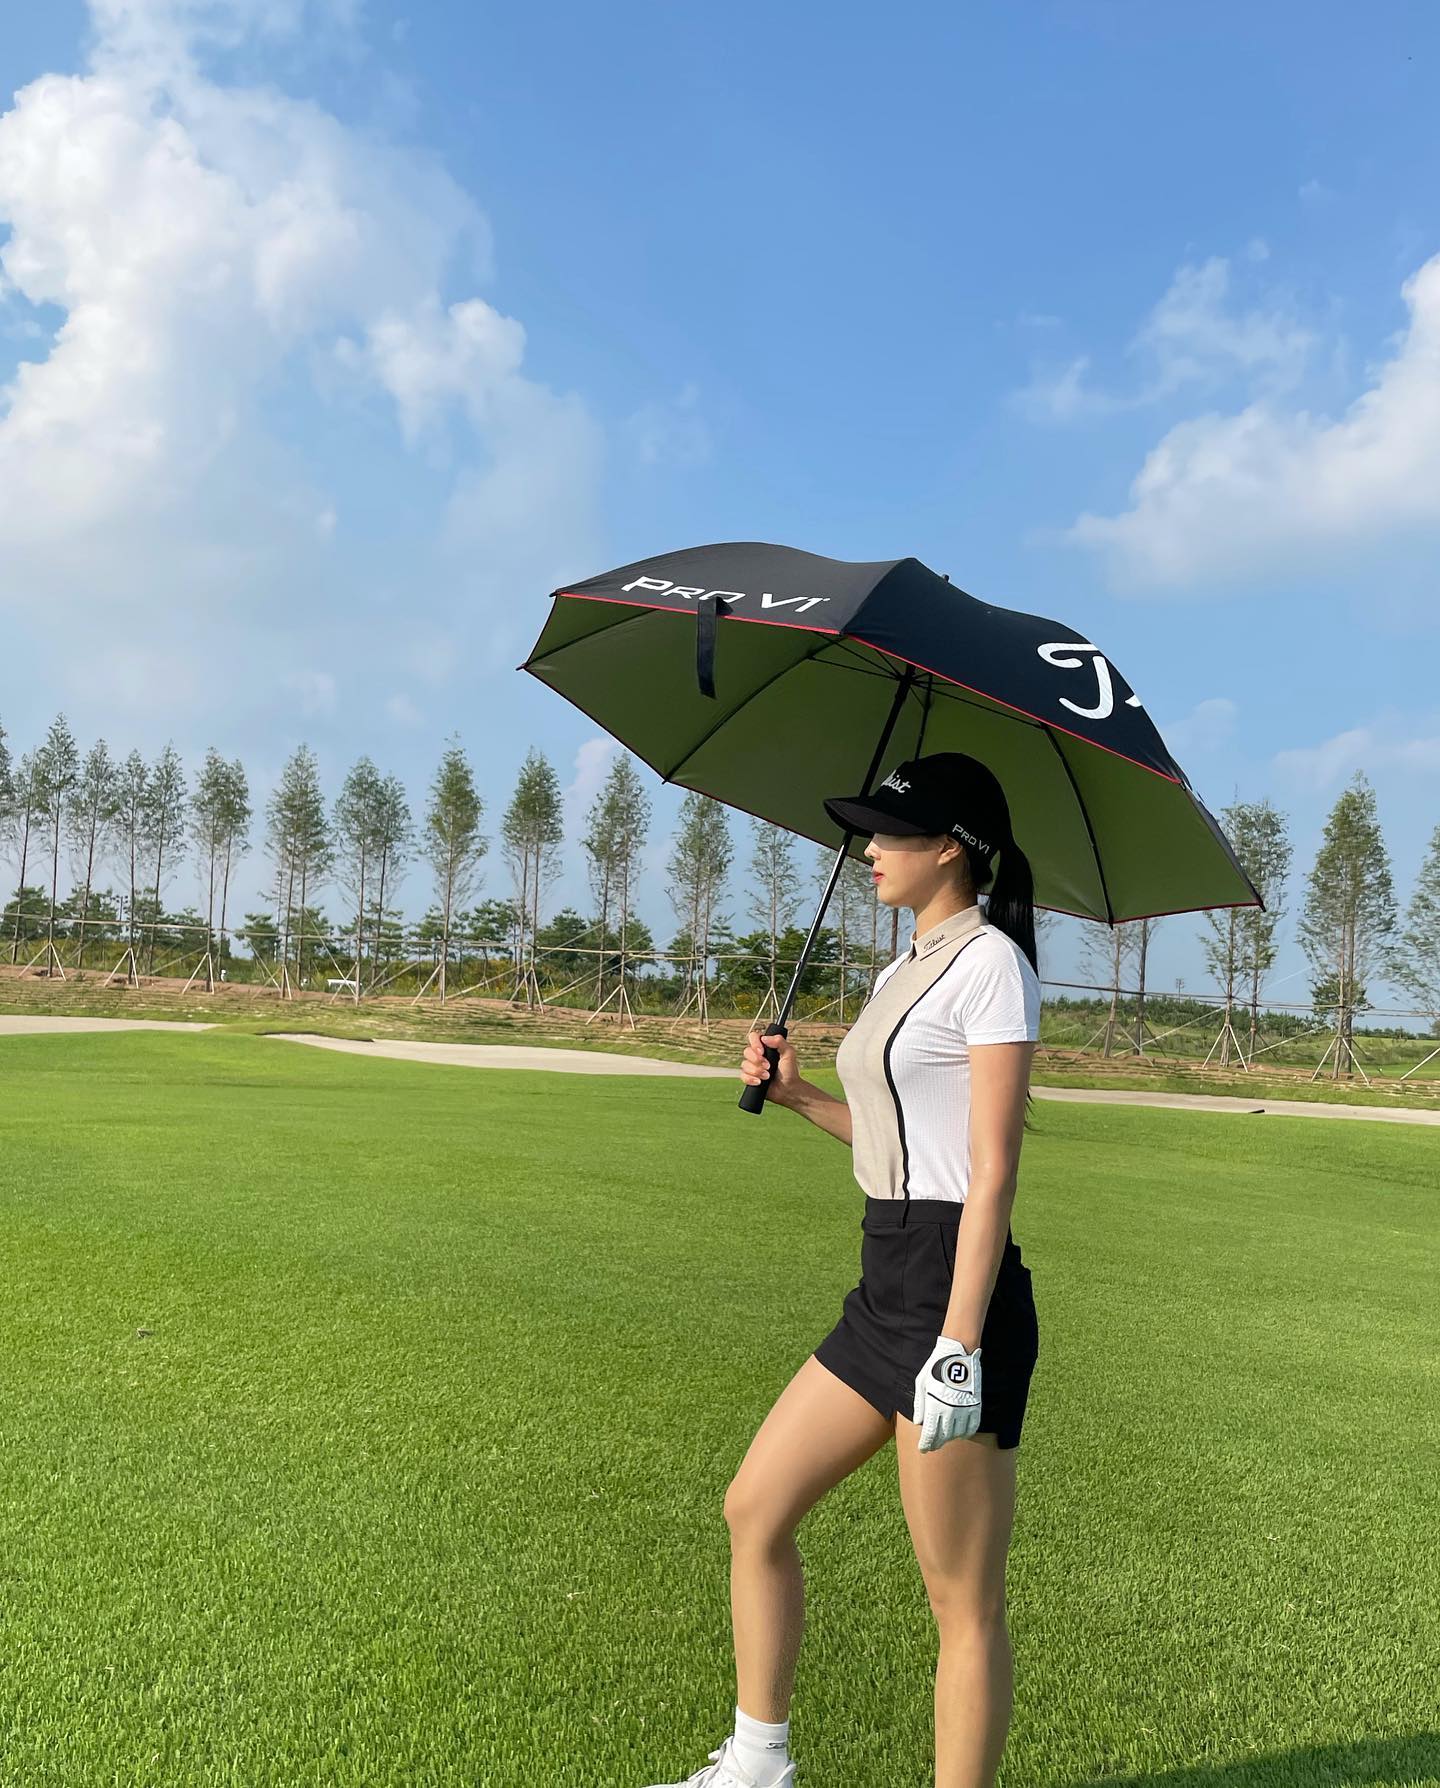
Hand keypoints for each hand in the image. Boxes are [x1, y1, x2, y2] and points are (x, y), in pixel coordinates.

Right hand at [740, 1028, 802, 1106]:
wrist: (788, 1090)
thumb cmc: (790, 1071)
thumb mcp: (789, 1053)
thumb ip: (780, 1042)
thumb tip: (764, 1038)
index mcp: (766, 1047)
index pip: (753, 1037)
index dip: (755, 1043)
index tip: (762, 1052)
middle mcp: (757, 1056)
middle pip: (746, 1051)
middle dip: (756, 1060)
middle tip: (768, 1066)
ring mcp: (753, 1067)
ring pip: (744, 1064)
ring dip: (756, 1071)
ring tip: (767, 1076)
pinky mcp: (750, 1078)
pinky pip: (743, 1076)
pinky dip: (751, 1079)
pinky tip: (759, 1082)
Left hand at [912, 1333, 982, 1452]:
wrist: (958, 1354)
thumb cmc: (936, 1367)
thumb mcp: (921, 1383)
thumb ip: (919, 1404)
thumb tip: (918, 1422)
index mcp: (934, 1405)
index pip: (930, 1433)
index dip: (926, 1444)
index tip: (923, 1449)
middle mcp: (949, 1411)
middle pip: (943, 1436)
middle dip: (936, 1443)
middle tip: (932, 1446)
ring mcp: (963, 1409)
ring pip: (957, 1434)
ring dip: (950, 1438)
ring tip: (945, 1438)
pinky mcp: (975, 1406)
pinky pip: (972, 1427)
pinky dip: (965, 1433)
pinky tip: (960, 1433)